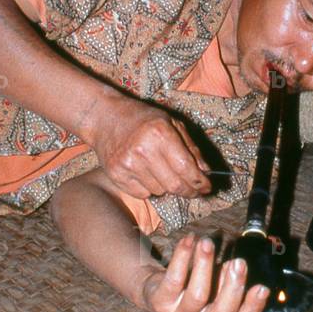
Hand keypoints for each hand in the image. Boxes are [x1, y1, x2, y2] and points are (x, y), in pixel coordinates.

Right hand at [90, 94, 211, 198]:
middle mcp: (143, 150)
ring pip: (159, 191)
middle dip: (189, 191)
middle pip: (174, 185)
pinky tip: (145, 173)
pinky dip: (149, 189)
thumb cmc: (143, 118)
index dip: (200, 182)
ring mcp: (128, 164)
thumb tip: (206, 172)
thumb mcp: (172, 124)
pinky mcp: (116, 175)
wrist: (105, 117)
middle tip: (194, 191)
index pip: (186, 168)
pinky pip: (142, 194)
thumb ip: (191, 148)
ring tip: (161, 171)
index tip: (207, 187)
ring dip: (166, 187)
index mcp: (160, 133)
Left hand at [141, 235, 269, 311]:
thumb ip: (229, 281)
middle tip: (239, 262)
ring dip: (205, 265)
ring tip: (208, 243)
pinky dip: (183, 256)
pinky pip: (174, 279)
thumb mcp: (216, 288)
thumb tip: (237, 265)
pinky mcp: (161, 304)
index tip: (262, 288)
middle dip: (233, 287)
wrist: (157, 292)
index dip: (253, 308)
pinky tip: (190, 240)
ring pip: (198, 295)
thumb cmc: (195, 288)